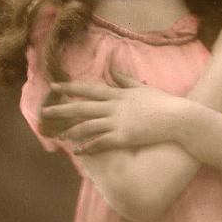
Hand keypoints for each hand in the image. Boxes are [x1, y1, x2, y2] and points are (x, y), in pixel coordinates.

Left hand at [39, 69, 183, 155]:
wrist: (177, 118)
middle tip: (44, 112)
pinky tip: (77, 151)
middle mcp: (114, 107)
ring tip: (59, 135)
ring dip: (71, 131)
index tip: (54, 87)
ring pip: (87, 126)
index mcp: (117, 94)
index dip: (70, 88)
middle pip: (82, 108)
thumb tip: (112, 70)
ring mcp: (117, 122)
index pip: (88, 90)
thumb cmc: (162, 102)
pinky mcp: (123, 137)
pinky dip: (87, 147)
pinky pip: (100, 143)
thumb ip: (125, 80)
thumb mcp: (142, 87)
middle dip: (61, 110)